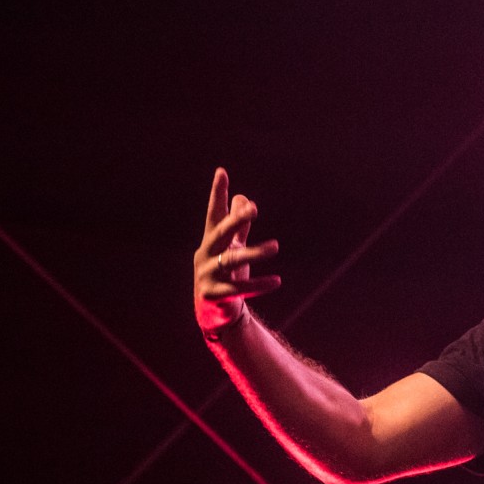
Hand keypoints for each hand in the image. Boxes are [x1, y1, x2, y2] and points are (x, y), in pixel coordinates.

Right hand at [193, 168, 281, 334]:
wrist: (213, 311)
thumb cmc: (225, 272)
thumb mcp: (232, 247)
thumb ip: (239, 225)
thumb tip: (244, 198)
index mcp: (211, 240)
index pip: (214, 213)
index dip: (218, 193)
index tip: (221, 172)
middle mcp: (206, 254)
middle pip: (220, 232)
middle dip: (235, 220)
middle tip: (253, 208)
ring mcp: (208, 275)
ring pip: (232, 260)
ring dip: (255, 253)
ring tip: (276, 246)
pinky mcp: (214, 295)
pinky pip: (239, 289)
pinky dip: (259, 285)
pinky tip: (277, 281)